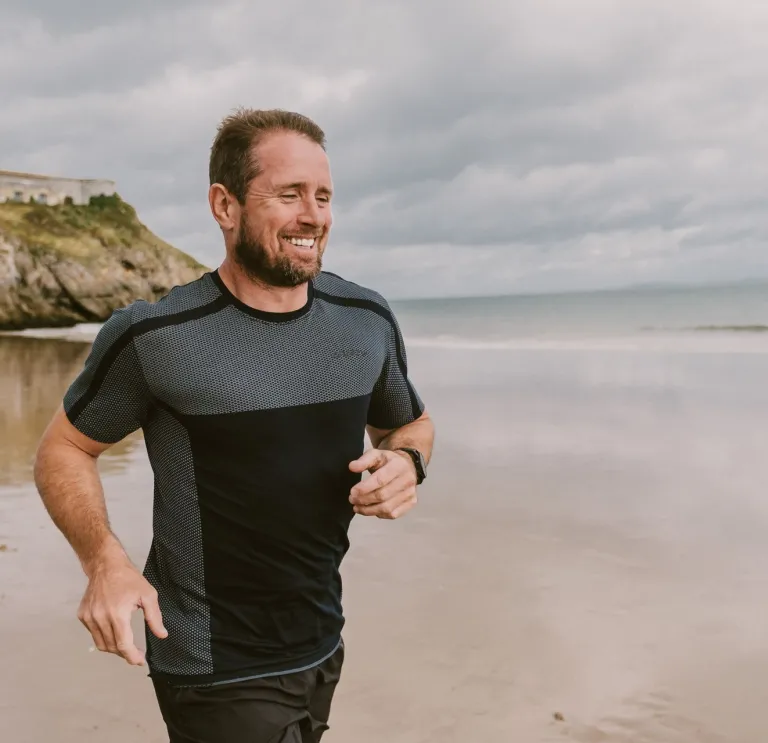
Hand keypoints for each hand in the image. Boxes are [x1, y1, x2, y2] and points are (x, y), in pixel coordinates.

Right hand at [77, 546, 166, 665]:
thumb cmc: (129, 578)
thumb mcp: (148, 595)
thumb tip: (162, 635)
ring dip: (114, 648)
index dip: (132, 656)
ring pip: (101, 643)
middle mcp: (100, 618)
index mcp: (117, 614)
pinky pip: (93, 634)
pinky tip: (113, 630)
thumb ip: (154, 617)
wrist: (106, 565)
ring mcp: (89, 617)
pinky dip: (104, 637)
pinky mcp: (82, 615)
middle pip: (112, 647)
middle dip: (125, 653)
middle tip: (136, 652)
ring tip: (125, 644)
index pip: (123, 645)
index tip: (140, 661)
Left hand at [348, 449, 417, 518]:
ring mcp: (411, 492)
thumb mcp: (376, 455)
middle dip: (364, 500)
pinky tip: (371, 510)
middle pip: (382, 496)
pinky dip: (379, 514)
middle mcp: (407, 480)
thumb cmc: (388, 461)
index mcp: (398, 465)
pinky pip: (393, 514)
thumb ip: (364, 460)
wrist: (407, 465)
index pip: (380, 480)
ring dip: (369, 510)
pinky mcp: (411, 502)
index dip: (364, 488)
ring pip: (387, 508)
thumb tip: (352, 467)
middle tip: (352, 499)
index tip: (352, 492)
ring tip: (357, 507)